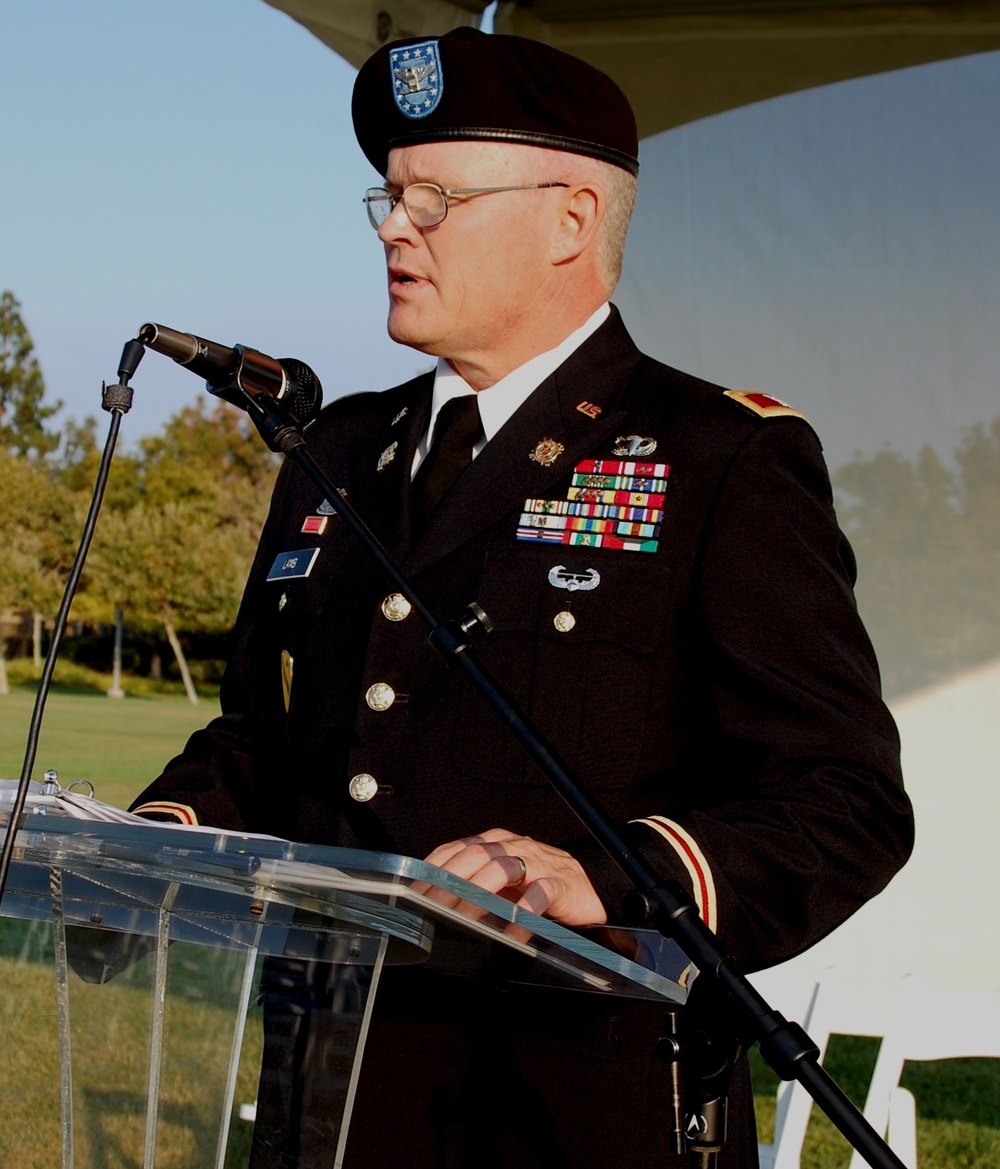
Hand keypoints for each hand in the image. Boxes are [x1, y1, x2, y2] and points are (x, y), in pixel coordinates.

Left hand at [424, 828, 606, 926]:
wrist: (588, 886)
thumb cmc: (539, 883)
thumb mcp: (501, 880)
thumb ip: (473, 882)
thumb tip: (434, 902)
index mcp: (495, 843)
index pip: (457, 849)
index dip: (435, 868)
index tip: (415, 891)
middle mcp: (514, 847)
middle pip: (475, 856)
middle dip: (450, 882)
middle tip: (432, 907)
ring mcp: (537, 863)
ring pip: (503, 869)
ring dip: (480, 893)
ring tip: (464, 916)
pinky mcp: (560, 883)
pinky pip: (540, 894)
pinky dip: (525, 912)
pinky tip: (513, 930)